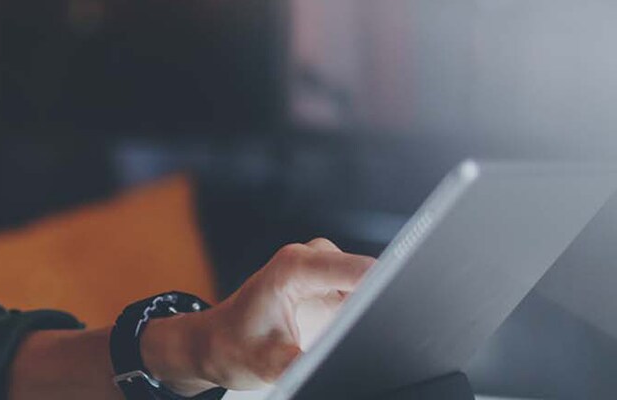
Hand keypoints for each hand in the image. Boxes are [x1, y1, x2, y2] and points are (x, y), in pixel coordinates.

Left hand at [191, 238, 376, 389]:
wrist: (216, 343)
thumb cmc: (234, 347)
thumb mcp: (272, 365)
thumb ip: (310, 363)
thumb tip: (342, 368)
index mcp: (294, 266)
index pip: (362, 270)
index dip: (392, 288)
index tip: (411, 307)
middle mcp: (310, 258)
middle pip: (372, 274)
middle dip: (385, 304)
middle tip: (383, 336)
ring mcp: (322, 269)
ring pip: (373, 284)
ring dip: (377, 309)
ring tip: (349, 333)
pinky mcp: (330, 285)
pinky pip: (366, 294)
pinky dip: (370, 313)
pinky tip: (353, 332)